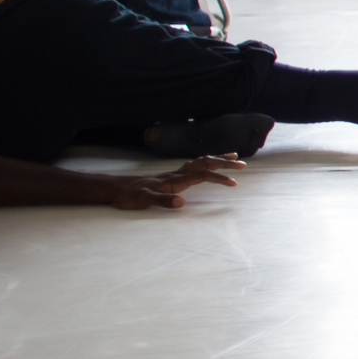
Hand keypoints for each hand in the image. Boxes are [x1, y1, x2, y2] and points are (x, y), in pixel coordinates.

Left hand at [105, 155, 245, 209]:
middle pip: (206, 163)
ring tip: (232, 156)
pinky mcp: (169, 176)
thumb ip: (163, 201)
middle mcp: (177, 174)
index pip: (203, 175)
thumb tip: (182, 202)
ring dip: (217, 158)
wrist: (115, 188)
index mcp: (175, 180)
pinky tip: (206, 163)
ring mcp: (173, 174)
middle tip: (243, 164)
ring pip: (200, 161)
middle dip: (225, 163)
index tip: (234, 183)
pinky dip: (205, 161)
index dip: (220, 177)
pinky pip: (193, 165)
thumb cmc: (129, 196)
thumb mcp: (144, 201)